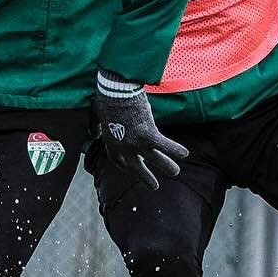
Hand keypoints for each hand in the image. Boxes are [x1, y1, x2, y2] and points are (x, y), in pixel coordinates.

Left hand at [91, 74, 188, 190]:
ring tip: (176, 172)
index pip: (118, 161)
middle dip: (145, 178)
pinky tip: (185, 153)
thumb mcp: (97, 114)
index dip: (127, 167)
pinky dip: (175, 149)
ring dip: (166, 166)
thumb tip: (92, 133)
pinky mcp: (148, 134)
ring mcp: (136, 142)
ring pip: (155, 159)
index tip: (134, 169)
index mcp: (110, 142)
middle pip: (136, 167)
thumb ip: (95, 126)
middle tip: (154, 186)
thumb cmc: (106, 98)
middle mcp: (123, 147)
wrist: (116, 89)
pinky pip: (165, 145)